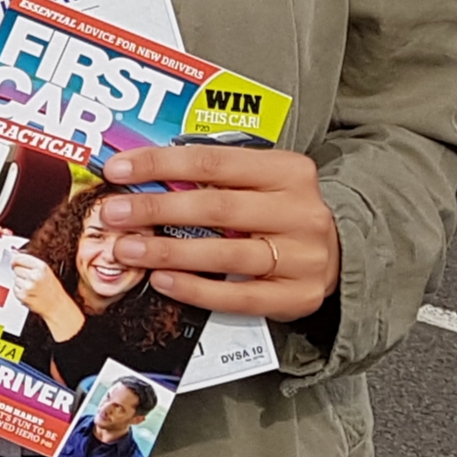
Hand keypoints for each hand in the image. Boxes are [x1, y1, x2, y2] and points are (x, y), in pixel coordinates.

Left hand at [9, 251, 82, 339]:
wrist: (57, 306)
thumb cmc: (52, 289)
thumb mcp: (45, 271)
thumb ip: (30, 262)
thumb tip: (14, 253)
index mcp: (41, 267)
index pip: (19, 258)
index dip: (15, 260)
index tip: (14, 262)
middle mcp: (34, 276)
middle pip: (16, 268)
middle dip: (20, 273)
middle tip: (30, 280)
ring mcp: (28, 286)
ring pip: (15, 279)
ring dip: (20, 283)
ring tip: (32, 287)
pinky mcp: (23, 296)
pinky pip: (15, 289)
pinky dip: (19, 291)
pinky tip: (29, 293)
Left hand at [99, 146, 341, 322]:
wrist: (342, 251)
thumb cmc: (279, 208)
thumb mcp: (256, 179)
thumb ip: (210, 174)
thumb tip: (138, 175)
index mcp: (288, 170)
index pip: (212, 160)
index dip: (159, 164)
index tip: (117, 170)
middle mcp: (300, 211)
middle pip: (216, 207)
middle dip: (156, 210)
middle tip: (114, 214)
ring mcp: (304, 257)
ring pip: (226, 253)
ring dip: (169, 252)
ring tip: (128, 249)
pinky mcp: (299, 296)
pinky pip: (239, 296)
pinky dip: (196, 289)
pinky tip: (163, 281)